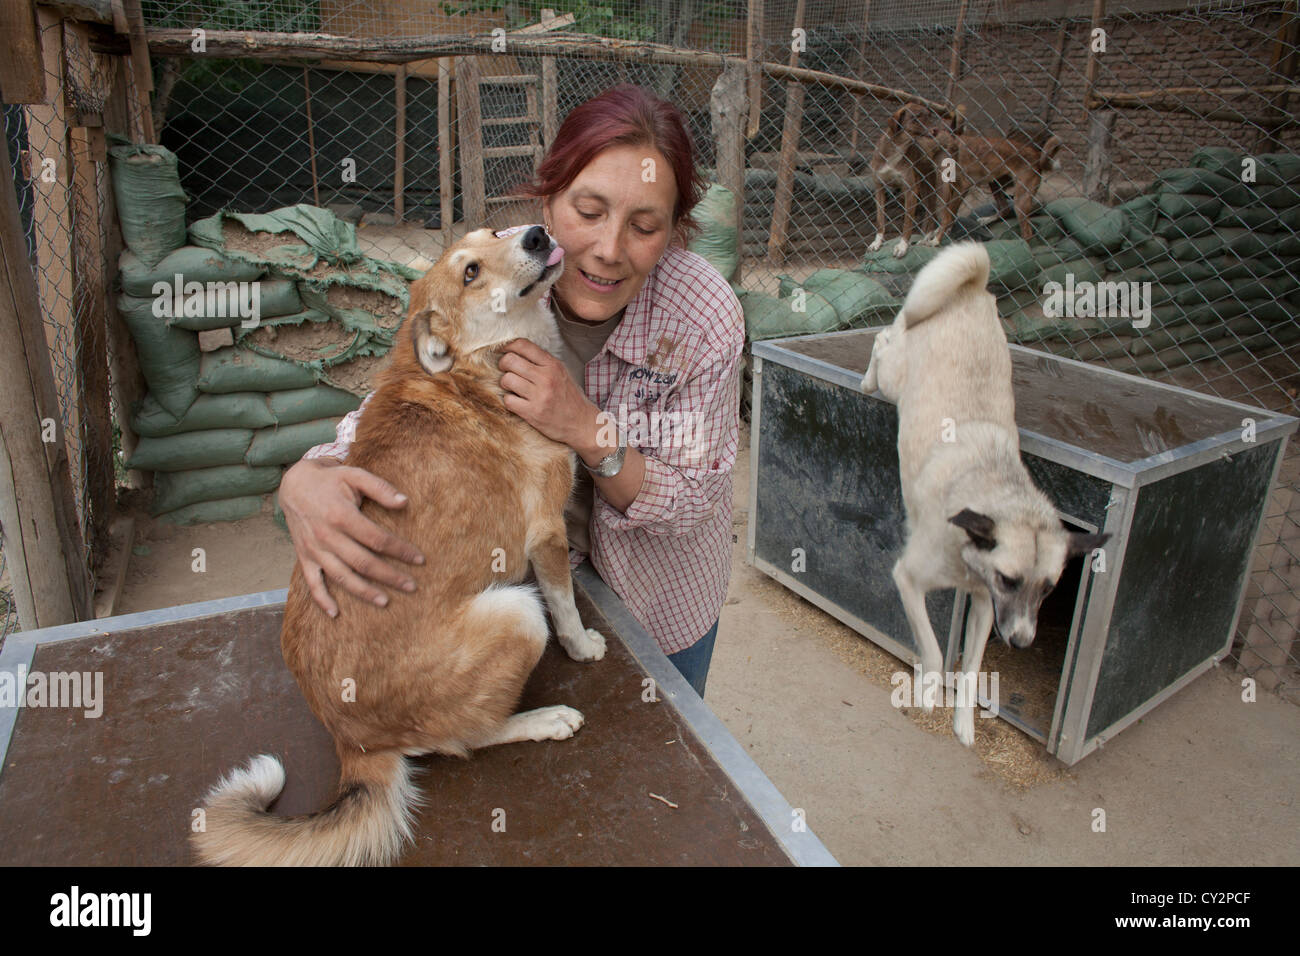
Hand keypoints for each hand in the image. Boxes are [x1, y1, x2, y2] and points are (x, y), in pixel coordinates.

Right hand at [279, 457, 425, 615]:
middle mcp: (327, 536)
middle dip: (390, 576)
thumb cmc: (330, 480)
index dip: (400, 550)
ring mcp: (314, 549)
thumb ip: (380, 488)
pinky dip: (322, 600)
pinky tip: (335, 614)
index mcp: (342, 516)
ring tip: (385, 602)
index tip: (419, 559)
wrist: (293, 484)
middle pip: (363, 563)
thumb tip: (405, 502)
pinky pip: (312, 583)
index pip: (377, 539)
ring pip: (342, 576)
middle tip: (412, 586)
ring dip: (364, 592)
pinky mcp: (304, 557)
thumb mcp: (355, 475)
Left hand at [498, 338, 596, 450]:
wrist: (582, 423)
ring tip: (513, 388)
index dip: (507, 345)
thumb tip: (517, 351)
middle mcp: (546, 378)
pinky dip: (509, 401)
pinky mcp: (533, 413)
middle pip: (510, 360)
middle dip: (503, 365)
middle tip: (506, 371)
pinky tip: (517, 402)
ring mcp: (539, 396)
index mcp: (553, 365)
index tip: (502, 350)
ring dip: (505, 384)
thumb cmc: (570, 398)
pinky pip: (508, 400)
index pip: (523, 345)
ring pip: (506, 380)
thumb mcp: (562, 373)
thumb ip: (543, 362)